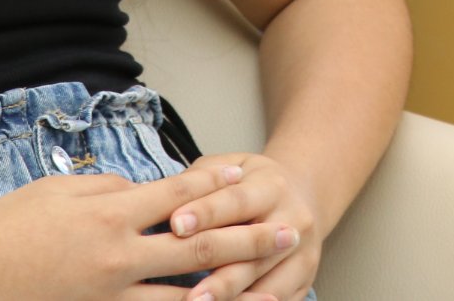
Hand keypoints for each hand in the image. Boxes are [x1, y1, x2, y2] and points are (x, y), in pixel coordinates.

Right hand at [0, 163, 296, 300]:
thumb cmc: (2, 229)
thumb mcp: (56, 191)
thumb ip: (104, 186)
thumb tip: (137, 187)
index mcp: (109, 213)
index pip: (179, 194)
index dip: (219, 185)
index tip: (250, 177)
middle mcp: (118, 257)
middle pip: (199, 247)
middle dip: (248, 239)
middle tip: (288, 232)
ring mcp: (109, 297)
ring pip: (184, 298)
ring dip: (229, 291)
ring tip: (266, 289)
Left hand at [165, 153, 321, 300]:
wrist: (304, 196)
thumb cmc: (251, 183)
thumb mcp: (231, 167)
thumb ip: (198, 181)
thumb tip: (148, 190)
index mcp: (272, 186)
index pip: (236, 201)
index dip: (206, 213)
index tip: (175, 225)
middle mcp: (294, 219)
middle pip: (255, 252)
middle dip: (221, 276)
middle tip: (191, 293)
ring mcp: (303, 254)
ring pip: (268, 285)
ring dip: (236, 299)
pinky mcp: (304, 281)